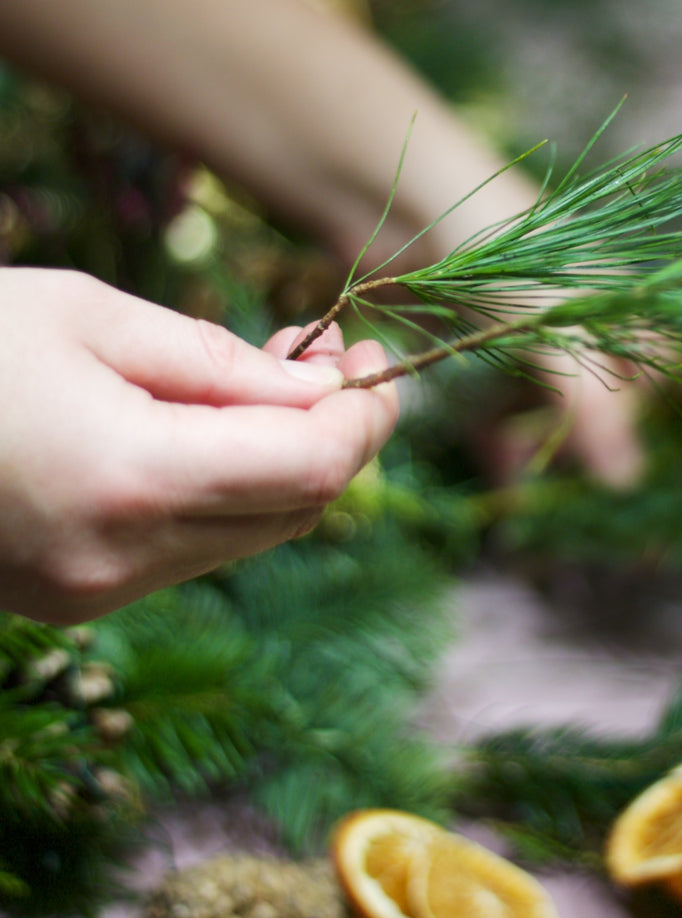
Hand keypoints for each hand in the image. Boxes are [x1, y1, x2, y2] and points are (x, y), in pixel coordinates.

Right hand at [0, 269, 397, 622]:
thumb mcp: (89, 315)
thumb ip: (217, 361)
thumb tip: (317, 387)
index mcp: (130, 479)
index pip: (309, 468)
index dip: (365, 416)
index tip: (375, 356)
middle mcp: (119, 560)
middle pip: (293, 512)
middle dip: (335, 437)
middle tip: (331, 359)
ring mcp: (91, 594)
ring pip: (247, 539)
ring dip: (282, 466)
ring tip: (269, 381)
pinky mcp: (70, 602)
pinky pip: (187, 552)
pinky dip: (222, 495)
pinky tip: (208, 433)